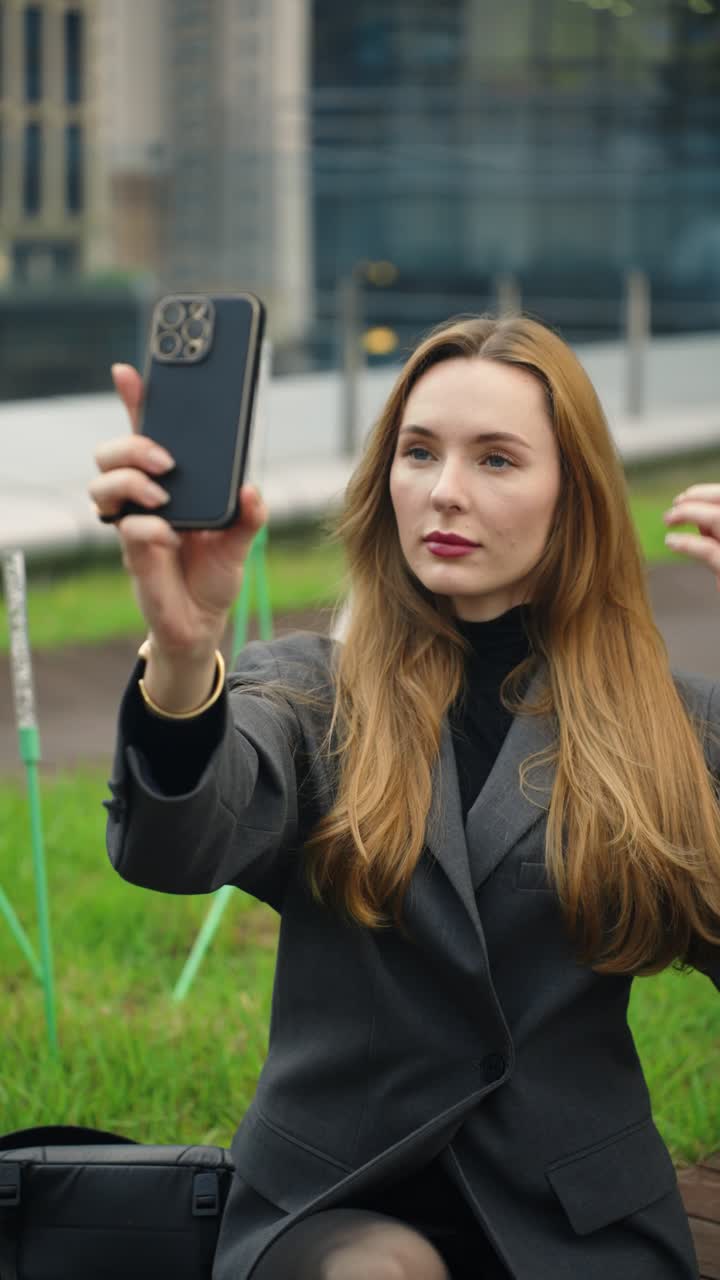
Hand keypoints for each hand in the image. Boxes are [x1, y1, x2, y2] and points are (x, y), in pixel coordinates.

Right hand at [89, 363, 267, 660]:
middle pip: (111, 453)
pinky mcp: (133, 555)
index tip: (129, 373)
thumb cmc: (214, 573)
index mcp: (171, 484)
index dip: (134, 401)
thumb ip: (249, 514)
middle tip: (166, 460)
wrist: (204, 622)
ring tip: (163, 497)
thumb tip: (251, 489)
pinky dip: (148, 528)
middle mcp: (144, 499)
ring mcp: (133, 525)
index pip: (146, 434)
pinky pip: (128, 530)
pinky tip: (169, 536)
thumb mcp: (241, 541)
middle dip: (132, 444)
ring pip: (103, 486)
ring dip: (129, 482)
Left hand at [663, 485, 719, 592]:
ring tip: (668, 519)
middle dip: (696, 498)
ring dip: (688, 513)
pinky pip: (709, 551)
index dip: (705, 493)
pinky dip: (687, 543)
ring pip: (717, 518)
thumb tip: (699, 524)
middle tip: (673, 507)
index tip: (683, 498)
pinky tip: (671, 541)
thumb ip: (719, 534)